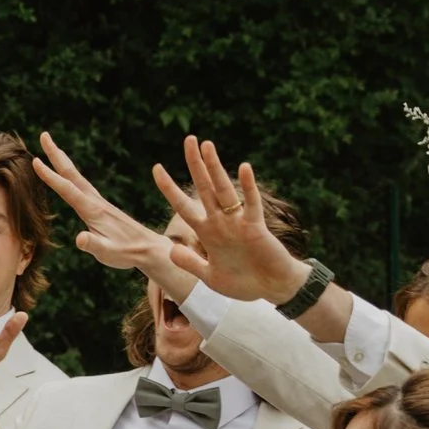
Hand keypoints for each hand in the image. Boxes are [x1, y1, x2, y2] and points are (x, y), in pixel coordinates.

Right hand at [33, 135, 201, 294]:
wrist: (150, 249)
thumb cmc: (127, 254)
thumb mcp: (108, 253)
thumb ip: (93, 245)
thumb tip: (79, 238)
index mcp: (92, 210)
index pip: (67, 189)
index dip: (50, 176)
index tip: (35, 161)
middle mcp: (95, 201)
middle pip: (71, 173)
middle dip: (56, 154)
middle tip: (44, 135)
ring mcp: (99, 202)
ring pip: (77, 177)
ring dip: (62, 161)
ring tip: (52, 149)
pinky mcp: (102, 206)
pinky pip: (82, 185)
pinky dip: (71, 175)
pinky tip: (70, 176)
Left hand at [157, 138, 306, 304]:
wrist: (272, 288)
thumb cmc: (244, 283)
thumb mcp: (210, 277)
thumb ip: (191, 263)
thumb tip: (171, 249)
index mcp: (207, 233)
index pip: (183, 206)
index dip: (169, 189)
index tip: (156, 169)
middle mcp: (221, 222)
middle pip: (203, 188)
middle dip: (195, 165)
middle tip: (188, 139)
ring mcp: (238, 222)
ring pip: (223, 190)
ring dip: (215, 168)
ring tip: (207, 145)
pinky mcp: (256, 226)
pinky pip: (251, 204)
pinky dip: (248, 187)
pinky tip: (243, 168)